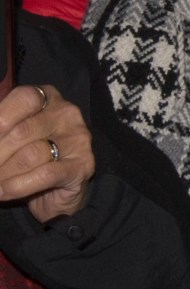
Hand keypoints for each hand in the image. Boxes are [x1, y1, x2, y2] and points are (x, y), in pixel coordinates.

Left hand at [0, 83, 93, 220]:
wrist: (57, 189)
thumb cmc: (27, 154)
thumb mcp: (11, 133)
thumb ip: (1, 128)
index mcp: (48, 97)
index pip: (24, 98)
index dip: (0, 121)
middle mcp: (67, 114)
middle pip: (22, 131)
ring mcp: (77, 140)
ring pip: (31, 155)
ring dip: (3, 173)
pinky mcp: (82, 166)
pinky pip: (45, 175)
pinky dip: (18, 185)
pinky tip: (4, 192)